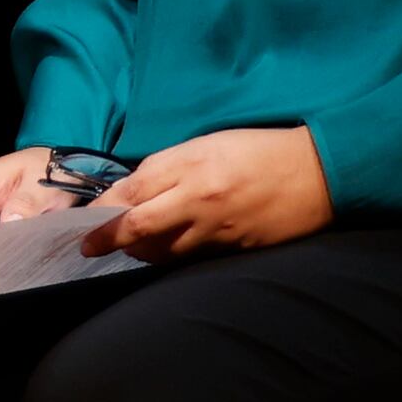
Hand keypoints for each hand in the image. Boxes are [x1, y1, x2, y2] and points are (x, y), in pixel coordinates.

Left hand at [96, 126, 328, 262]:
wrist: (317, 173)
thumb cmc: (258, 149)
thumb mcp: (208, 143)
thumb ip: (168, 166)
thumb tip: (133, 191)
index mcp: (192, 165)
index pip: (134, 191)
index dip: (104, 209)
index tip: (85, 221)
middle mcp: (200, 199)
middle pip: (140, 227)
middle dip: (109, 240)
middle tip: (88, 248)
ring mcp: (219, 228)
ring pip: (164, 251)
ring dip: (140, 251)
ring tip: (127, 248)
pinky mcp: (236, 248)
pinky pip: (193, 258)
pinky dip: (172, 256)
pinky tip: (164, 253)